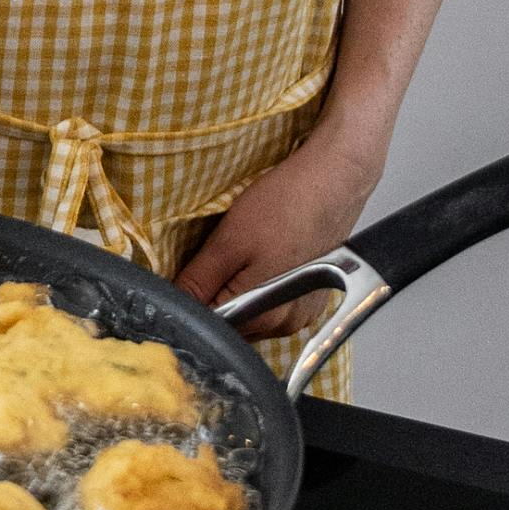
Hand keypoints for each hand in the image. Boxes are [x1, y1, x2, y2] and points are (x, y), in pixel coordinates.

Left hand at [173, 124, 387, 340]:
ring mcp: (301, 315)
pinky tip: (258, 261)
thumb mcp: (228, 241)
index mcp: (261, 317)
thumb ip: (199, 282)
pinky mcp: (310, 300)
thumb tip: (173, 308)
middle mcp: (284, 327)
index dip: (190, 305)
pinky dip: (256, 289)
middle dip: (212, 301)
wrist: (335, 181)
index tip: (185, 278)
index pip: (209, 328)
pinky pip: (270, 306)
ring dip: (234, 295)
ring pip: (249, 316)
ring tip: (235, 259)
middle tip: (209, 262)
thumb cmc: (284, 205)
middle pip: (230, 326)